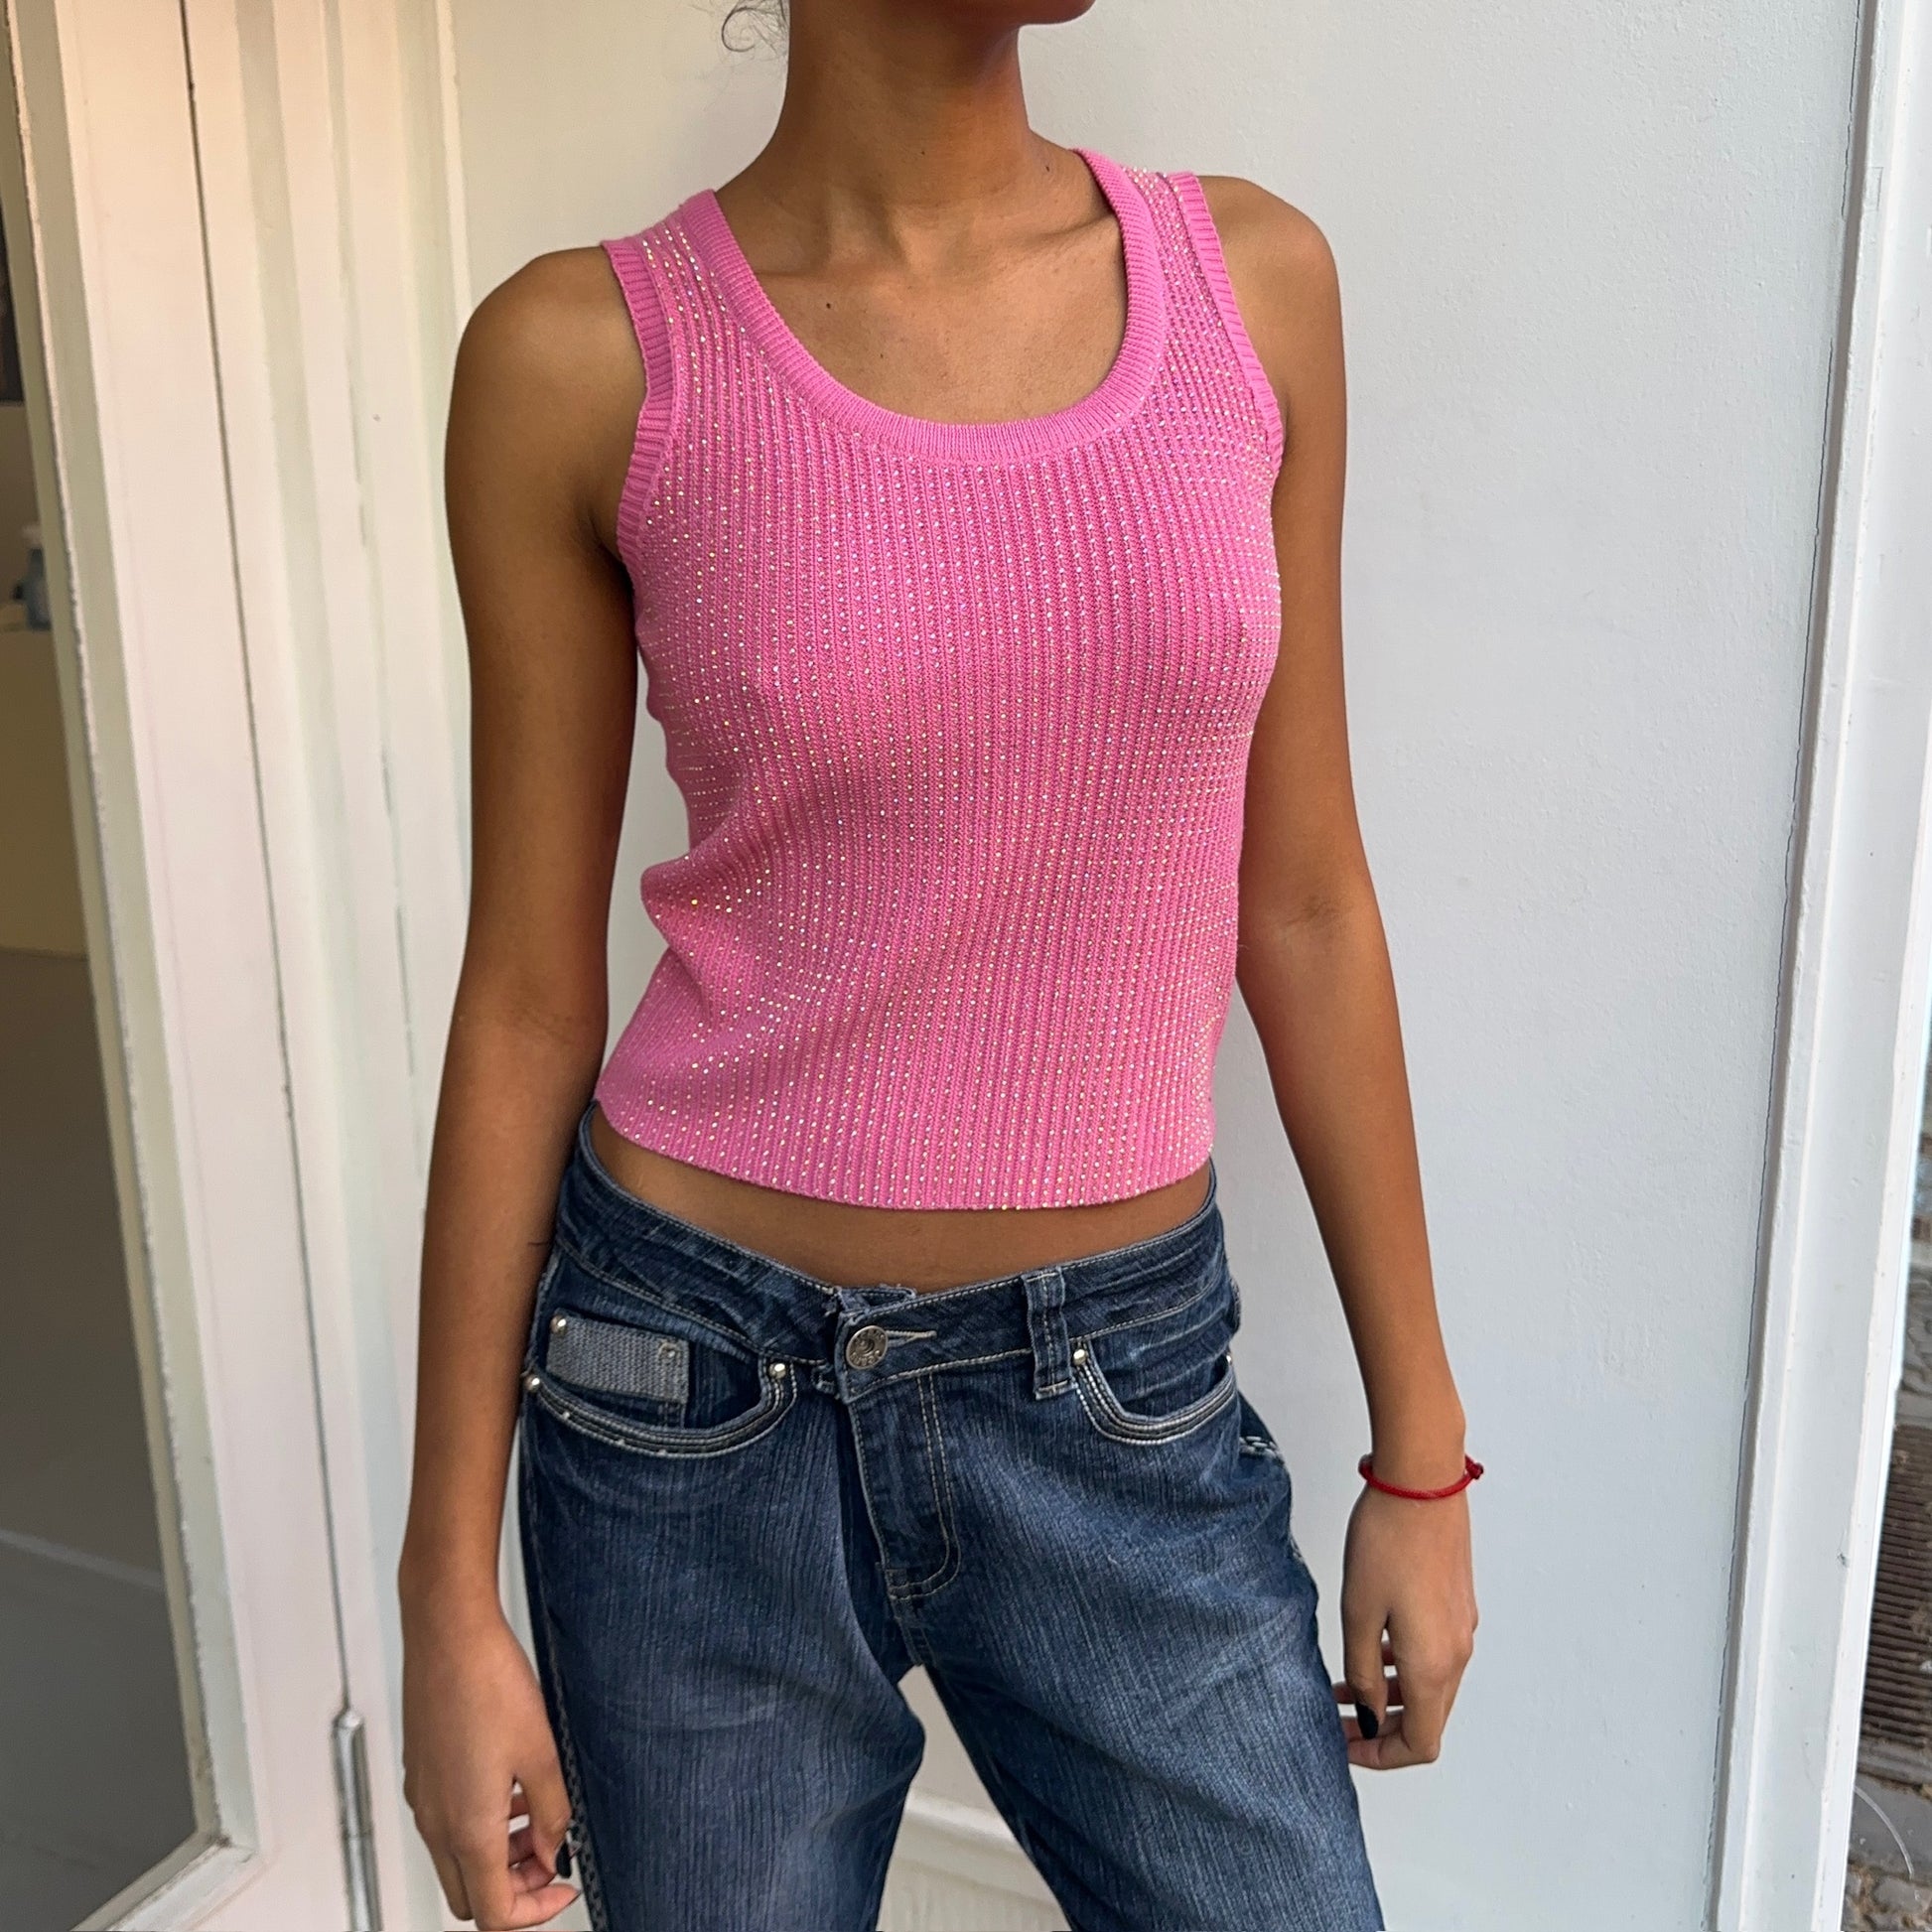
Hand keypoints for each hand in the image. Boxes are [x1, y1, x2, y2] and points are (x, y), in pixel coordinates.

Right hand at [401, 1595, 578, 1926]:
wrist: (447, 1634)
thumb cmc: (488, 1683)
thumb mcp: (541, 1753)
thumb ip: (551, 1814)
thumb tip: (552, 1852)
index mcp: (467, 1828)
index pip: (494, 1914)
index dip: (536, 1912)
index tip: (564, 1888)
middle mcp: (436, 1823)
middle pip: (469, 1897)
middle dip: (514, 1889)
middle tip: (549, 1856)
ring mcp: (423, 1799)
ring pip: (456, 1861)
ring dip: (497, 1857)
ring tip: (536, 1817)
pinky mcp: (421, 1775)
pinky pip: (447, 1824)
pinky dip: (480, 1825)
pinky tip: (511, 1787)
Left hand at [1332, 1480, 1477, 1768]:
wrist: (1422, 1482)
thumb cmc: (1386, 1541)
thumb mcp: (1357, 1612)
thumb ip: (1363, 1672)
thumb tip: (1369, 1715)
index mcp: (1433, 1664)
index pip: (1421, 1743)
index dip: (1382, 1756)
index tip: (1345, 1745)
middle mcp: (1457, 1653)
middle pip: (1427, 1719)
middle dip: (1382, 1728)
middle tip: (1339, 1719)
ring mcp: (1462, 1627)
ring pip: (1430, 1686)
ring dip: (1390, 1695)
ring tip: (1344, 1683)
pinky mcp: (1458, 1603)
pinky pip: (1434, 1655)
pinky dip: (1403, 1665)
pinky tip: (1371, 1644)